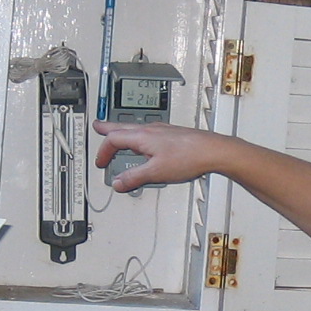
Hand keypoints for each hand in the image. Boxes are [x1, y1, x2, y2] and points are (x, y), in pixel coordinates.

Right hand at [92, 119, 232, 192]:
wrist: (213, 150)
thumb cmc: (189, 157)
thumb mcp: (156, 172)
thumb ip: (134, 178)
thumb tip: (118, 182)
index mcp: (142, 136)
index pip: (113, 140)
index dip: (104, 152)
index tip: (101, 164)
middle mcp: (150, 130)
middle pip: (122, 127)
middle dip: (107, 129)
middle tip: (98, 127)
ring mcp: (161, 131)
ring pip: (135, 129)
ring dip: (122, 132)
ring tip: (117, 135)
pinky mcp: (171, 135)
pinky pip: (147, 132)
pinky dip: (137, 136)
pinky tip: (144, 144)